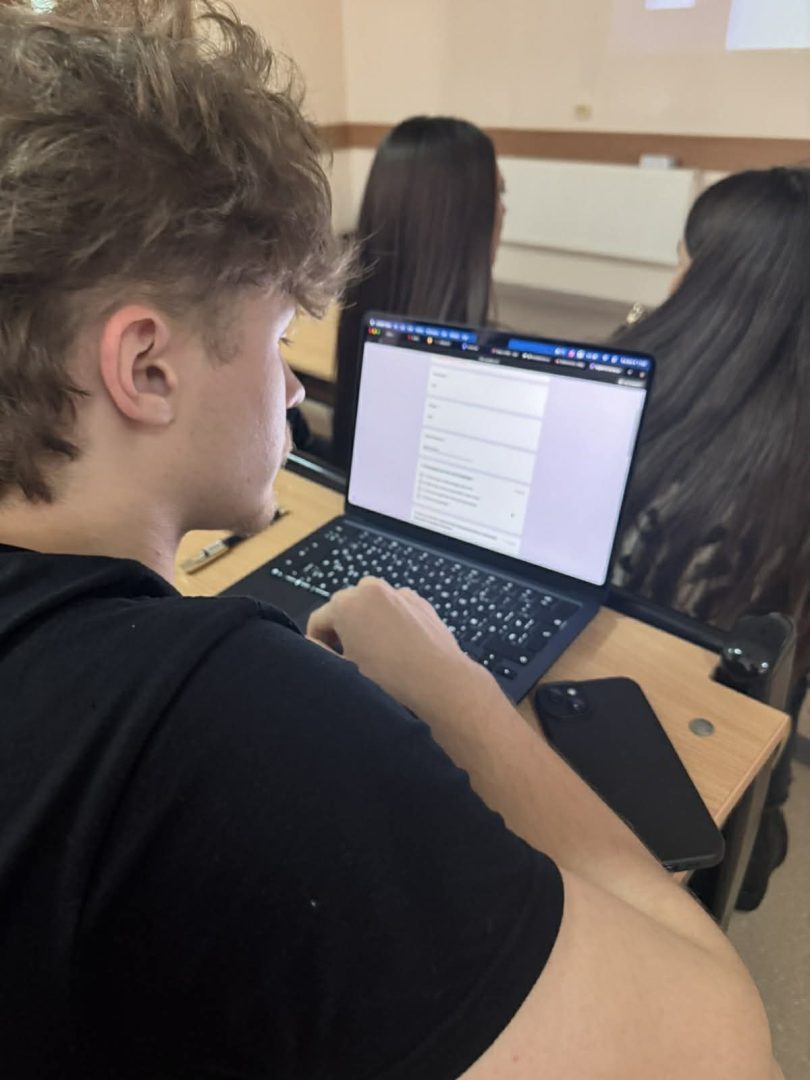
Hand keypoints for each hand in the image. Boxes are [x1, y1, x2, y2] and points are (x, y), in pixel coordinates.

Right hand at [307, 577, 494, 716]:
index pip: (318, 619)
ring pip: (371, 605)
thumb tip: (312, 645)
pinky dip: (391, 621)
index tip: (325, 658)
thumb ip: (319, 653)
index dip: (317, 642)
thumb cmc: (389, 679)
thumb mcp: (344, 669)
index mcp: (346, 604)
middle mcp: (370, 590)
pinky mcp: (419, 602)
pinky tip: (399, 648)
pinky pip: (395, 608)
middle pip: (344, 607)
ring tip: (376, 653)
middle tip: (350, 659)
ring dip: (367, 622)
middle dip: (343, 629)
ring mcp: (398, 593)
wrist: (439, 682)